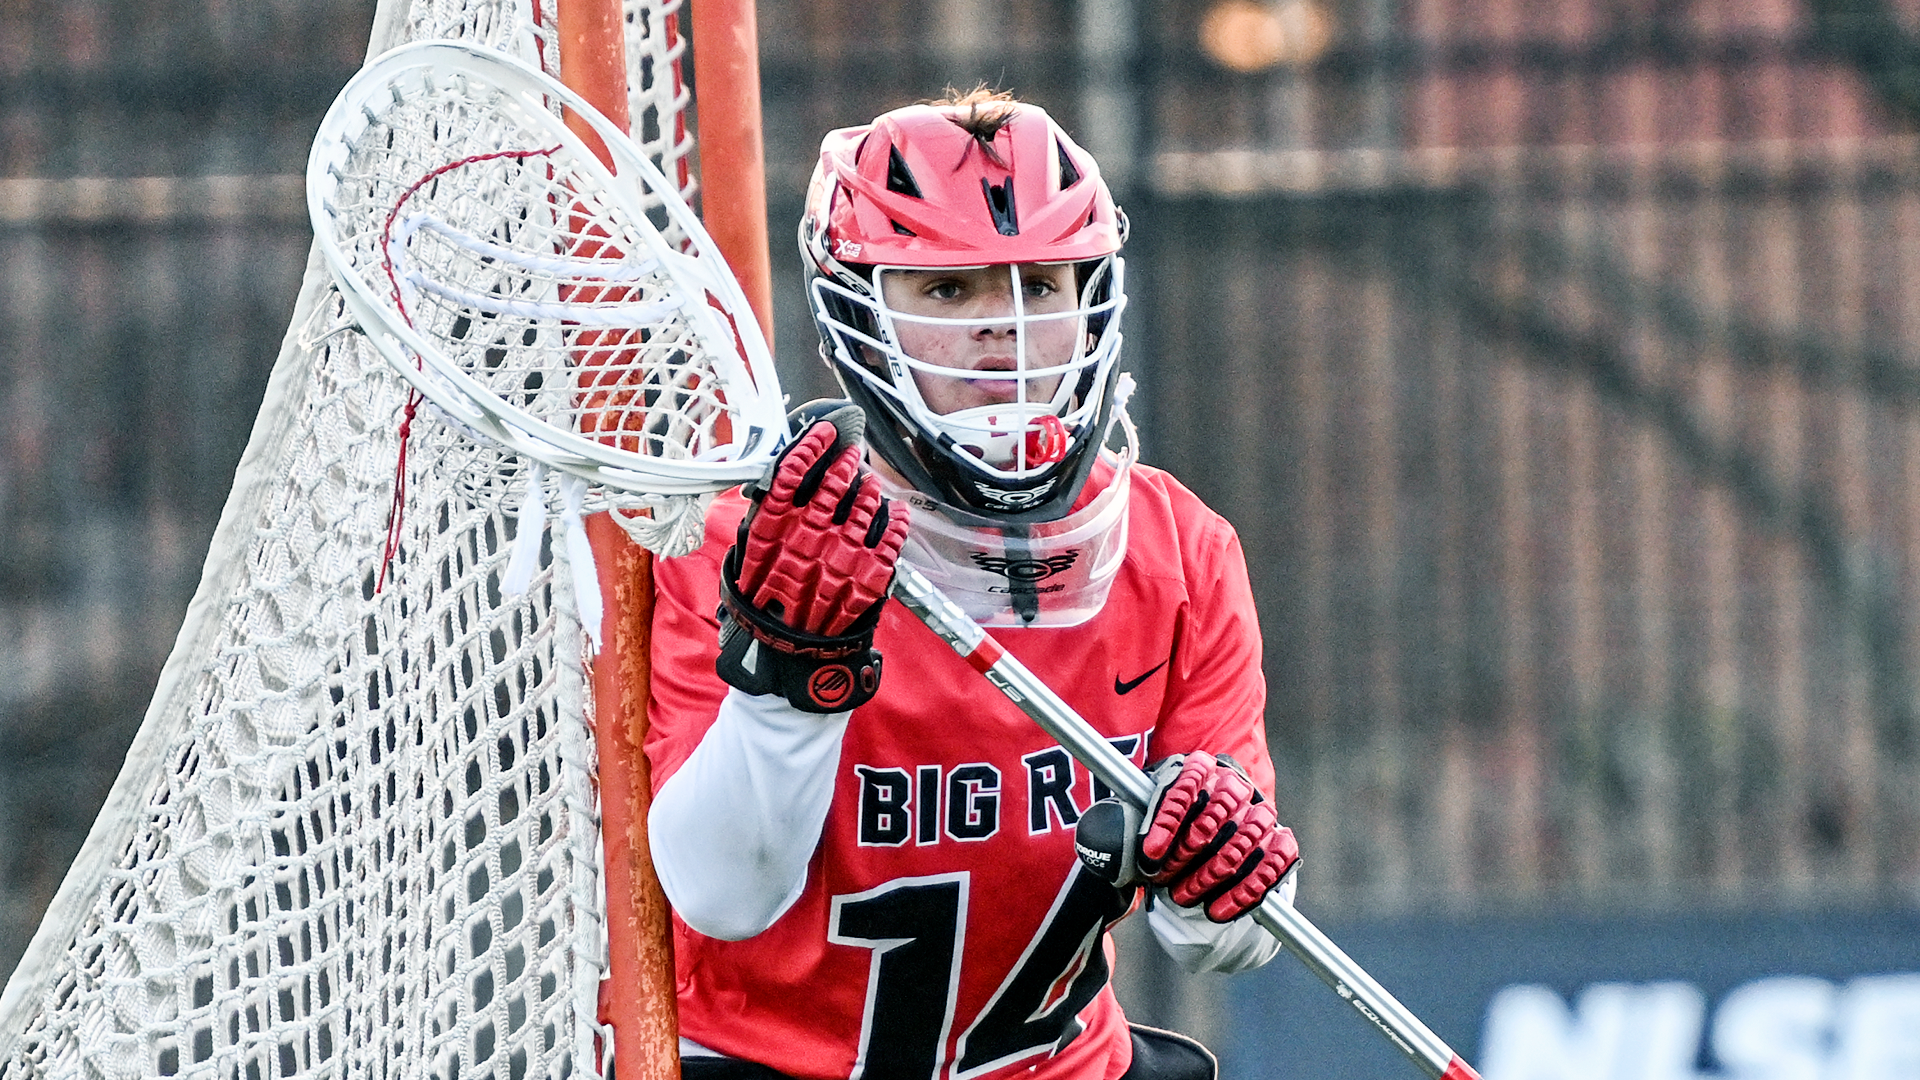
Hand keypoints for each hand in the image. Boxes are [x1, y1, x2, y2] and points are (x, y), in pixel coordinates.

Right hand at [716, 402, 909, 712]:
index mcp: (773, 532)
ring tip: (871, 484)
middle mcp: (808, 538)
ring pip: (863, 506)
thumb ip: (765, 524)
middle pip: (833, 485)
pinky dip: (898, 520)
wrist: (787, 658)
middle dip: (846, 463)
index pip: (792, 474)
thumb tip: (780, 491)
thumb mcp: (748, 562)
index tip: (825, 432)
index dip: (811, 447)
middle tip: (852, 455)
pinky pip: (891, 538)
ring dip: (870, 490)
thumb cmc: (764, 610)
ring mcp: (842, 556)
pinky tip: (899, 510)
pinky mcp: (869, 577)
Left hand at [1137, 751, 1297, 921]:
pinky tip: (1221, 909)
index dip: (1169, 819)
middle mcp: (1234, 785)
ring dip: (1212, 874)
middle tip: (1165, 878)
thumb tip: (1107, 843)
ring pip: (1245, 839)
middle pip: (1218, 812)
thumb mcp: (1143, 816)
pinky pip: (1274, 861)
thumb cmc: (1168, 827)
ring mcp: (1260, 813)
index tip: (1151, 854)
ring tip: (1184, 897)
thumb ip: (1128, 823)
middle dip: (1188, 851)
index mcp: (1200, 768)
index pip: (1189, 783)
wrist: (1204, 834)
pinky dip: (1248, 889)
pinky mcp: (1280, 840)